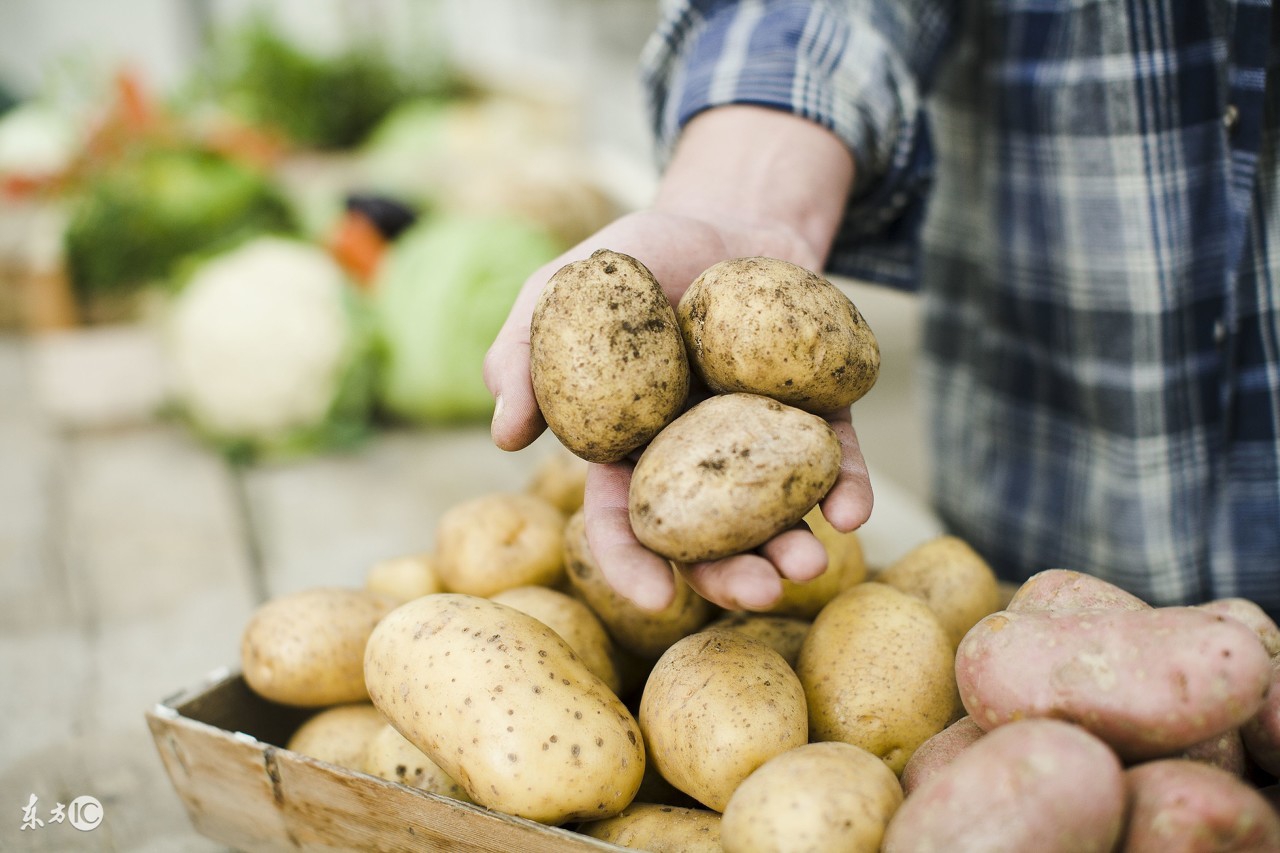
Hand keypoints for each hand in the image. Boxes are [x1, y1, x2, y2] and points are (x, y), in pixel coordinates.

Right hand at [482, 106, 869, 610]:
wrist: (727, 215)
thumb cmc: (639, 256)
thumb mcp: (566, 289)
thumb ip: (523, 351)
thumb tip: (503, 434)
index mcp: (632, 447)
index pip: (625, 522)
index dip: (633, 565)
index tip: (656, 599)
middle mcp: (698, 460)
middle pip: (709, 537)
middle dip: (732, 576)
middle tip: (760, 592)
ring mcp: (760, 440)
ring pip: (775, 512)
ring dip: (794, 546)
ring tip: (810, 564)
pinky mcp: (819, 413)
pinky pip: (836, 457)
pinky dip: (848, 487)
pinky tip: (853, 510)